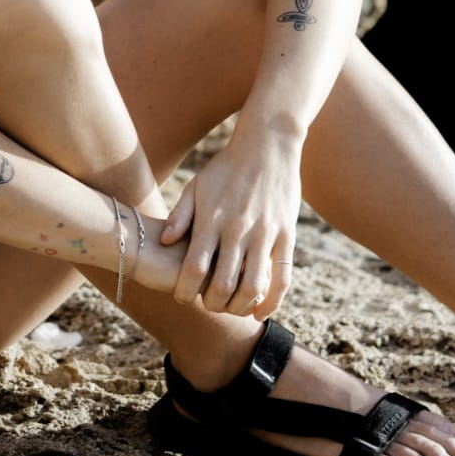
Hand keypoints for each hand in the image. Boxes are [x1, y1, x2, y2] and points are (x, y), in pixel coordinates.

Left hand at [160, 126, 302, 318]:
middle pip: (223, 284)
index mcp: (212, 219)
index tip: (181, 297)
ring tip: (231, 307)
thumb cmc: (226, 167)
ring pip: (253, 286)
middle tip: (206, 304)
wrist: (268, 145)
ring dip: (239, 306)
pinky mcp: (287, 235)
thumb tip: (167, 241)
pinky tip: (261, 310)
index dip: (185, 290)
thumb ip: (181, 215)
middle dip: (211, 303)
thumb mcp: (197, 185)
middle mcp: (238, 229)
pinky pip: (282, 277)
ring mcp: (265, 233)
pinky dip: (272, 300)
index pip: (194, 267)